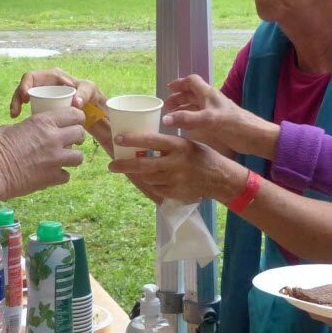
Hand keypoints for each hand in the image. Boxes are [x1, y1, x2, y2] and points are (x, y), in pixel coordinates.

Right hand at [0, 107, 85, 199]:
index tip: (75, 121)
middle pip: (80, 134)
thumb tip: (32, 129)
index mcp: (43, 122)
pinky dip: (60, 175)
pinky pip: (66, 176)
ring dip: (72, 157)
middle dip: (77, 136)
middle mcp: (53, 139)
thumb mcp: (12, 128)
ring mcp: (55, 159)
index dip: (77, 118)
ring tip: (63, 159)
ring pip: (78, 157)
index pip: (74, 114)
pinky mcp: (52, 177)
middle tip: (70, 140)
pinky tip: (52, 174)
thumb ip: (29, 127)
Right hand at [9, 68, 105, 117]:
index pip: (31, 77)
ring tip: (15, 117)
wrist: (92, 107)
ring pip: (24, 98)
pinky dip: (25, 114)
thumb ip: (85, 93)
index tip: (24, 98)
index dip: (24, 85)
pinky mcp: (43, 106)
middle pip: (24, 88)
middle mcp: (45, 83)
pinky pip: (30, 108)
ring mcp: (43, 95)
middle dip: (17, 98)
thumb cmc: (91, 95)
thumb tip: (76, 103)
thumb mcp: (89, 91)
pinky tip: (22, 122)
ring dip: (17, 106)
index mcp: (52, 75)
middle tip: (15, 113)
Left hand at [108, 131, 242, 203]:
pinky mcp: (175, 193)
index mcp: (178, 146)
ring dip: (138, 175)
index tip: (118, 139)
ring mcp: (175, 180)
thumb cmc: (201, 156)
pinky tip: (150, 180)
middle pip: (143, 165)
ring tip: (131, 171)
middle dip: (124, 165)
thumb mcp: (186, 144)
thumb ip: (167, 145)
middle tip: (112, 165)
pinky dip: (150, 184)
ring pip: (147, 178)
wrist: (220, 178)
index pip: (151, 141)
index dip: (132, 140)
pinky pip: (155, 189)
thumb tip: (141, 143)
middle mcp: (175, 163)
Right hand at [162, 75, 279, 158]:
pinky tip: (185, 127)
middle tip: (166, 106)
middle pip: (192, 93)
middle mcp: (211, 100)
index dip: (180, 83)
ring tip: (172, 116)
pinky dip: (190, 119)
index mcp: (209, 94)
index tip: (168, 88)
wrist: (255, 137)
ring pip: (196, 105)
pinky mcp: (218, 123)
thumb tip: (165, 119)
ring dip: (183, 108)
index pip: (192, 81)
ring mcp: (215, 111)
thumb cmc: (234, 125)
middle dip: (179, 98)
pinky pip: (200, 117)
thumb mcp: (209, 120)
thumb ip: (187, 119)